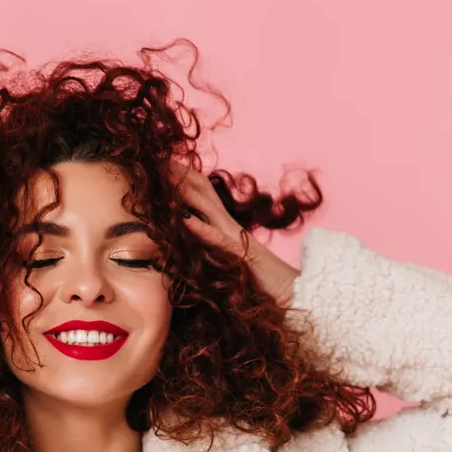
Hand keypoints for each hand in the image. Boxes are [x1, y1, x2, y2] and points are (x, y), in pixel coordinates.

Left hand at [168, 160, 300, 306]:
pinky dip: (200, 229)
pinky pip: (217, 240)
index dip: (185, 177)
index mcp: (228, 227)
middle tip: (157, 156)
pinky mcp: (241, 257)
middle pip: (204, 192)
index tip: (163, 163)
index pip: (204, 195)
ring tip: (163, 175)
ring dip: (185, 191)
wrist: (294, 294)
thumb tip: (196, 238)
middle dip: (181, 174)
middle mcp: (231, 226)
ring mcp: (236, 239)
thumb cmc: (263, 283)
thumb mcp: (231, 259)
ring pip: (208, 209)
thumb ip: (216, 248)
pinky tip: (183, 219)